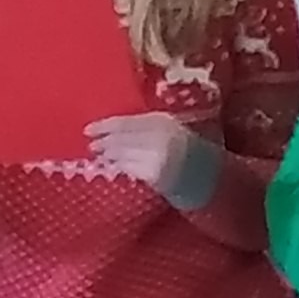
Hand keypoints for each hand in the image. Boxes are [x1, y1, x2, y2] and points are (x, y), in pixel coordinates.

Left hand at [84, 112, 200, 193]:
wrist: (210, 175)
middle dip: (104, 141)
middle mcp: (159, 136)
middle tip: (92, 144)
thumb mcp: (174, 130)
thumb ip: (150, 127)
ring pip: (122, 153)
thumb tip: (117, 128)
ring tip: (101, 155)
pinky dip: (120, 165)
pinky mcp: (154, 173)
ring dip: (109, 154)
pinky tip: (115, 165)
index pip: (126, 122)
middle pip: (121, 138)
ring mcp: (156, 155)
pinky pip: (129, 168)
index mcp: (164, 121)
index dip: (105, 126)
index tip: (88, 129)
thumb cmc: (191, 151)